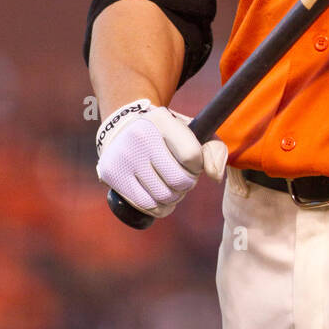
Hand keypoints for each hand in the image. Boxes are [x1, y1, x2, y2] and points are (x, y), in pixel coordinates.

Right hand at [95, 98, 228, 218]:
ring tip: (173, 187)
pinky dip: (160, 208)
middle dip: (187, 184)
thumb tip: (215, 176)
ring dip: (175, 198)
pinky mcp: (112, 174)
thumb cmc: (165, 134)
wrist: (122, 128)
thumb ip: (214, 148)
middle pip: (178, 180)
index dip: (198, 166)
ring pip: (163, 196)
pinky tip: (163, 200)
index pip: (192, 156)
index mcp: (162, 120)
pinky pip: (145, 205)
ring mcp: (123, 156)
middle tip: (183, 178)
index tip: (192, 162)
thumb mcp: (191, 131)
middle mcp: (140, 136)